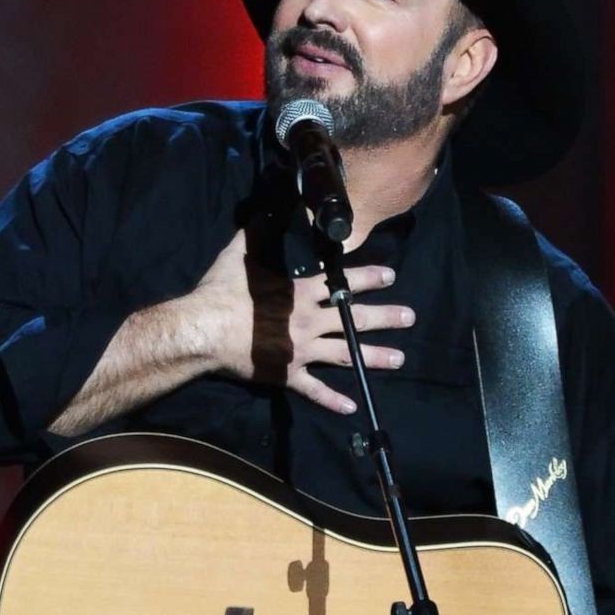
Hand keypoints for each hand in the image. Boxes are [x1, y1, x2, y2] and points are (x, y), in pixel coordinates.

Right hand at [194, 230, 414, 413]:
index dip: (368, 278)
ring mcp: (301, 349)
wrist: (204, 329)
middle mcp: (309, 320)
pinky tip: (352, 406)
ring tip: (399, 358)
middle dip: (386, 317)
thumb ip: (259, 232)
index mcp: (301, 292)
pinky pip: (315, 389)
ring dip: (374, 357)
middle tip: (410, 316)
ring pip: (345, 354)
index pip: (343, 282)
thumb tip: (269, 208)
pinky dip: (332, 400)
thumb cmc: (222, 290)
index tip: (390, 276)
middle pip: (355, 319)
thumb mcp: (241, 252)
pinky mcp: (287, 374)